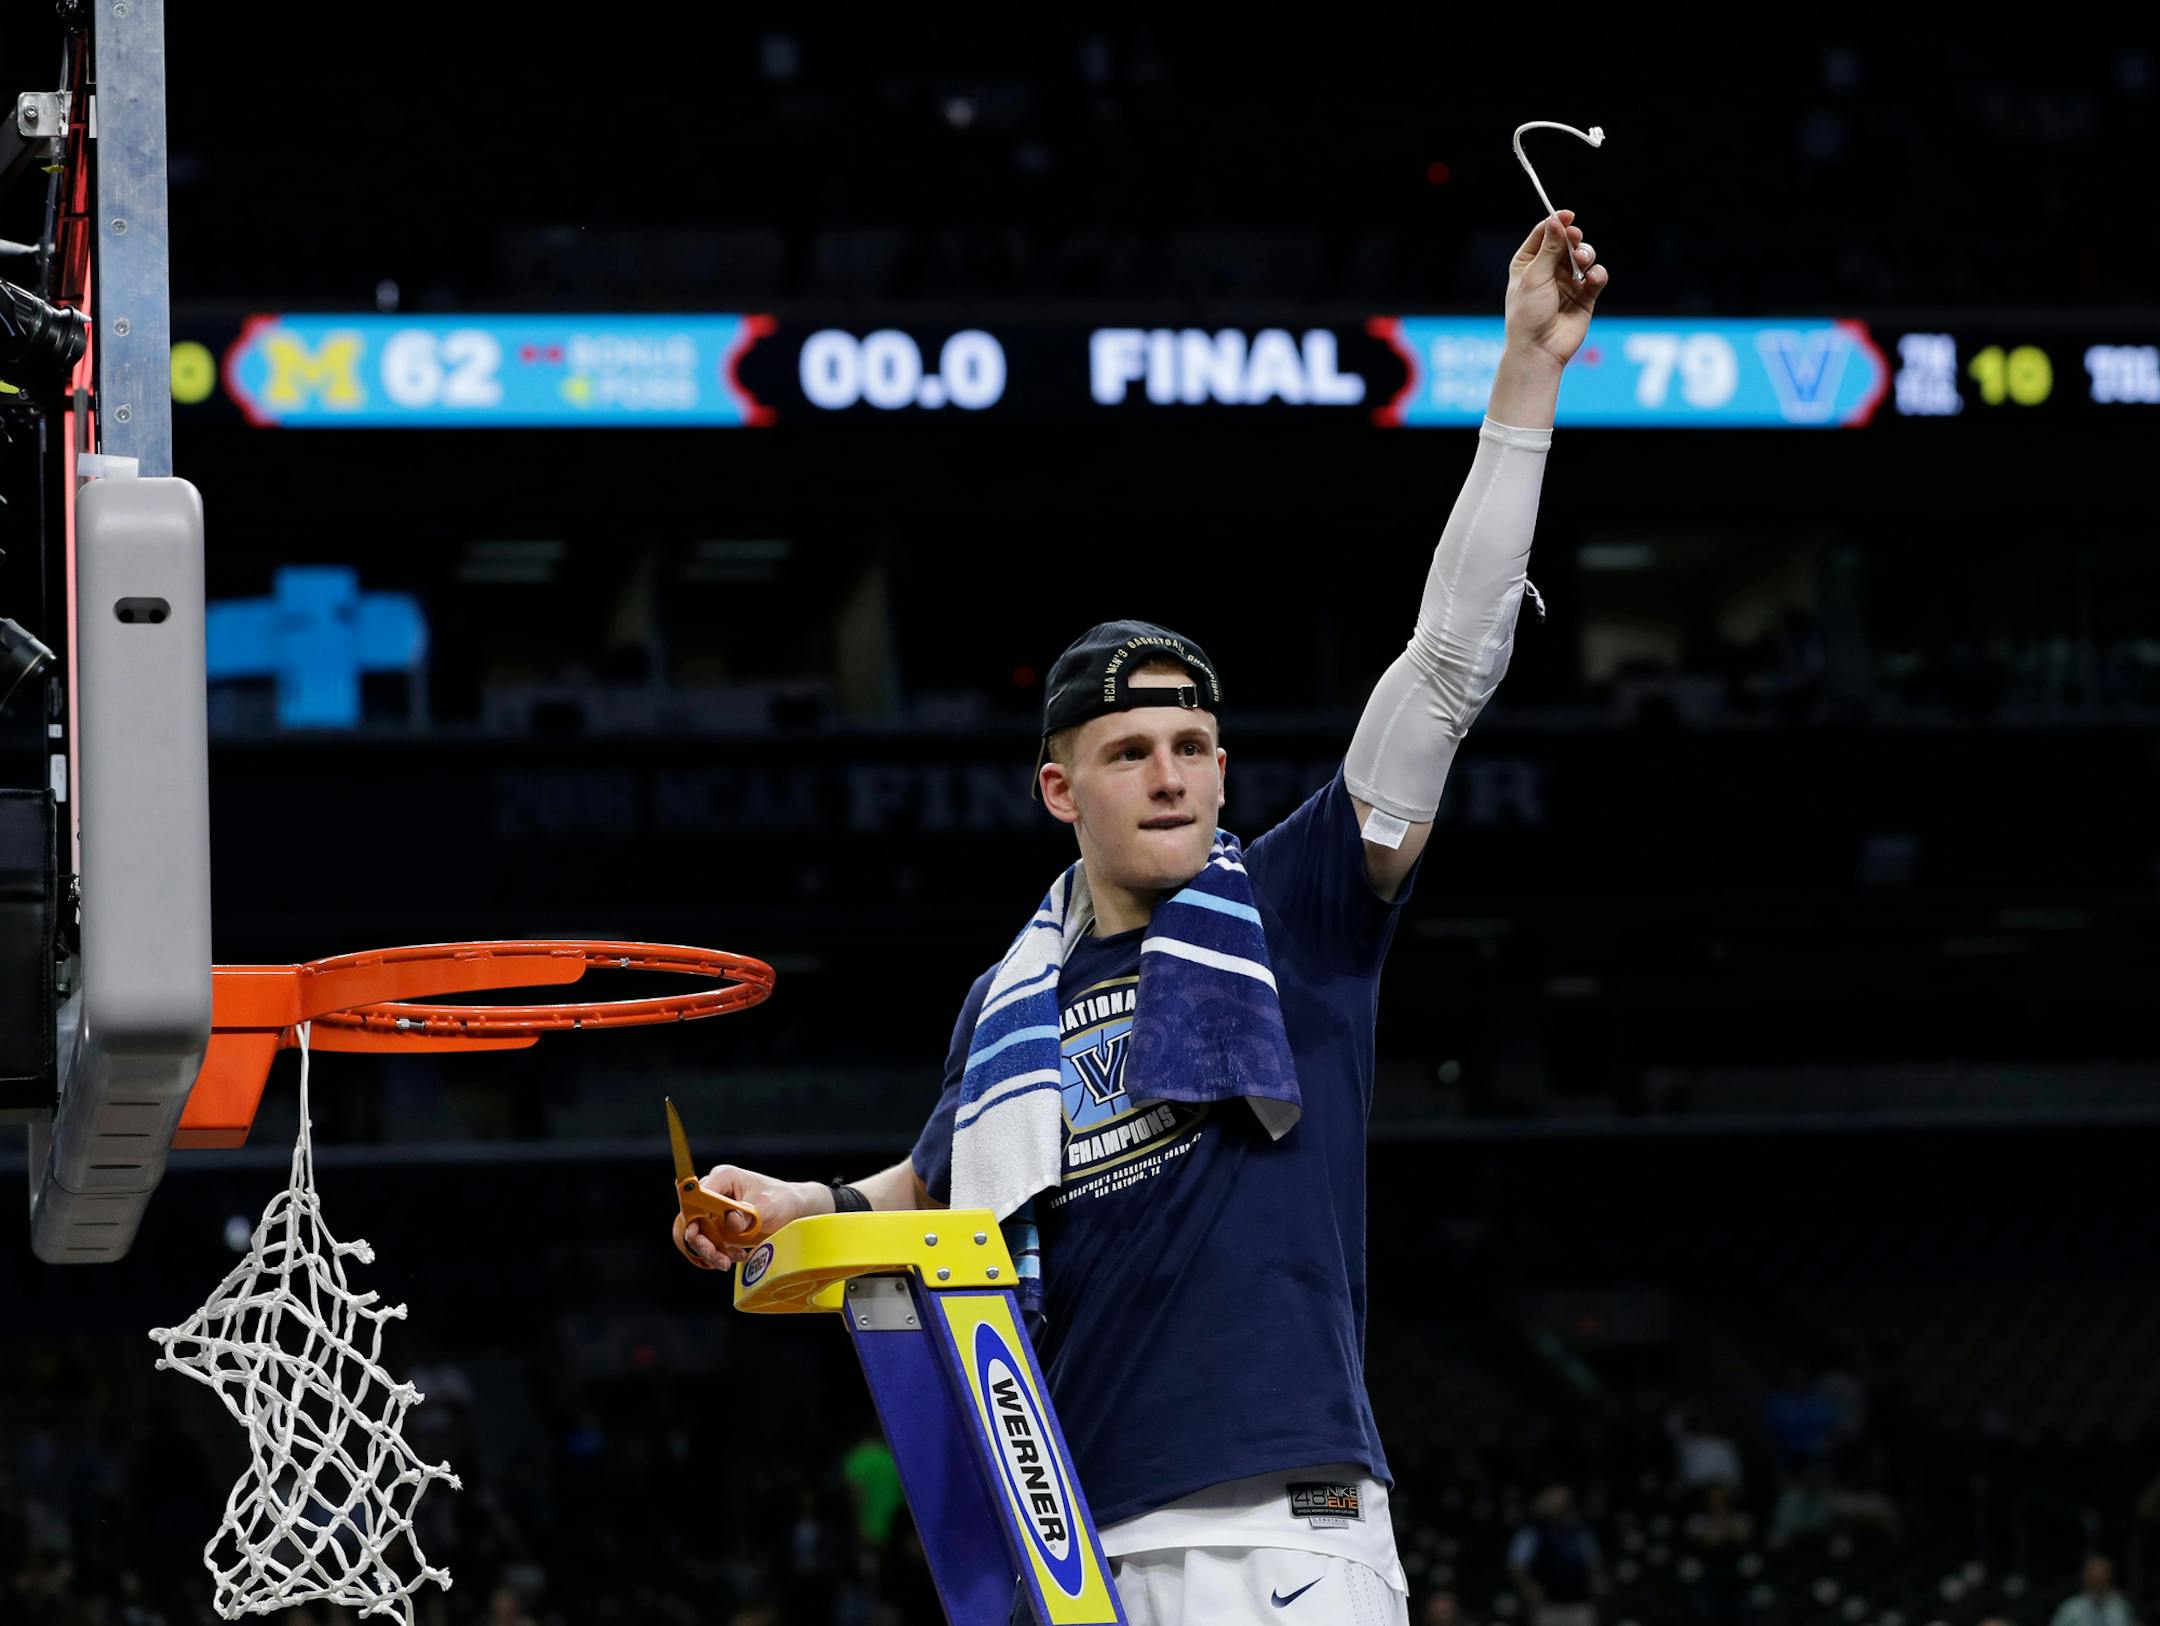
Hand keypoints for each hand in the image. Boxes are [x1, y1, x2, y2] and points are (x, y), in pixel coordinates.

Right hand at [679, 1164, 826, 1269]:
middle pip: (693, 1217)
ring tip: (728, 1261)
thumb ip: (746, 1214)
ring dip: (711, 1251)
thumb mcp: (766, 1206)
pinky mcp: (719, 1226)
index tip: (697, 1234)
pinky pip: (710, 1242)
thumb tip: (729, 1222)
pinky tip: (737, 1255)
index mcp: (723, 1177)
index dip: (693, 1215)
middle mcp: (714, 1192)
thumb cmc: (781, 1199)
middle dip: (701, 1240)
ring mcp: (715, 1210)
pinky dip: (720, 1253)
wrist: (793, 1211)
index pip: (696, 1195)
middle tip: (716, 1257)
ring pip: (699, 1234)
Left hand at [1504, 209, 1608, 370]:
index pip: (1545, 234)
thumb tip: (1556, 220)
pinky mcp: (1585, 296)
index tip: (1567, 215)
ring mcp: (1568, 282)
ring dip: (1586, 255)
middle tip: (1575, 239)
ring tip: (1582, 262)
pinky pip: (1597, 277)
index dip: (1556, 222)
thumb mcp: (1535, 276)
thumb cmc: (1528, 314)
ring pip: (1584, 256)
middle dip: (1574, 238)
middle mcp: (1548, 270)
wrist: (1539, 349)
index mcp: (1528, 262)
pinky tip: (1592, 279)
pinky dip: (1597, 274)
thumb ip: (1549, 248)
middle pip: (1567, 242)